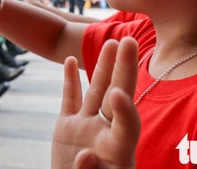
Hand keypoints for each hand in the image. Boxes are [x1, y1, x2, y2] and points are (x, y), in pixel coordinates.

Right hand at [52, 38, 139, 168]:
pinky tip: (71, 60)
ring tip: (110, 41)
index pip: (127, 126)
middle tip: (130, 41)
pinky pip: (70, 100)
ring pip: (96, 92)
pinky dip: (71, 81)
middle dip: (125, 69)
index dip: (126, 111)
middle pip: (117, 96)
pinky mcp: (66, 129)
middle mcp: (104, 135)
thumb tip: (87, 155)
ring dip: (103, 66)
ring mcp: (85, 129)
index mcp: (118, 153)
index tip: (121, 95)